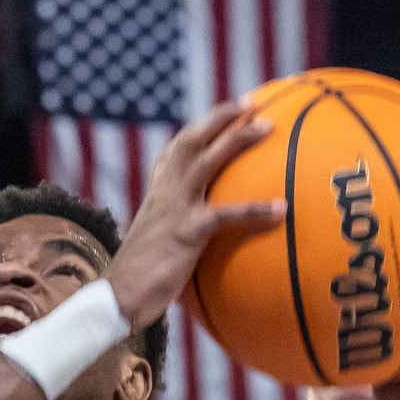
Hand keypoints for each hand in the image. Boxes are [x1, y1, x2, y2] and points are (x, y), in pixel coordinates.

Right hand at [104, 103, 286, 329]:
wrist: (118, 297)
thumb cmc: (138, 279)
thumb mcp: (156, 244)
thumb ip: (176, 231)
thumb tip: (197, 242)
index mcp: (156, 193)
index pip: (176, 150)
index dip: (201, 127)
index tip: (225, 112)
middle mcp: (164, 192)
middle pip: (192, 140)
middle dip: (221, 117)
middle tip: (251, 103)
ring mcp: (176, 209)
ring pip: (209, 160)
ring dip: (238, 139)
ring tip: (268, 127)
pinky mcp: (188, 232)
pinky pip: (228, 215)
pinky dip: (256, 210)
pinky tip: (282, 209)